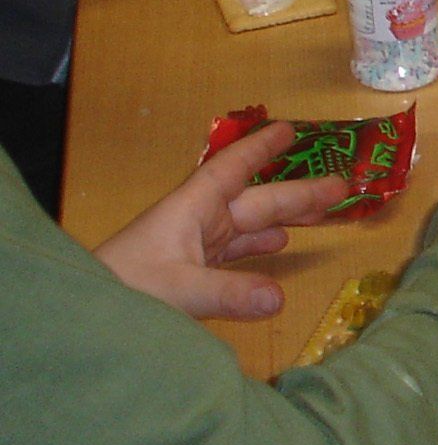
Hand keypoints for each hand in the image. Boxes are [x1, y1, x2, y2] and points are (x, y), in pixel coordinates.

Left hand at [93, 120, 350, 320]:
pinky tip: (279, 245)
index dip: (261, 150)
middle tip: (341, 185)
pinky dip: (261, 247)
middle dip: (296, 193)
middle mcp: (199, 223)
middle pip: (255, 202)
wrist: (89, 314)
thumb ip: (228, 294)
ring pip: (250, 226)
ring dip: (285, 218)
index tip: (290, 130)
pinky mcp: (195, 272)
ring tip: (322, 214)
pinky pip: (237, 253)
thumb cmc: (125, 288)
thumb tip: (280, 297)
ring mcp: (197, 247)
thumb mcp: (178, 289)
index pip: (232, 170)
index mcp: (193, 210)